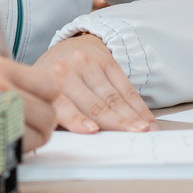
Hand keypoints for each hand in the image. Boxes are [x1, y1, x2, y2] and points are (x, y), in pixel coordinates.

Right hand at [0, 57, 58, 173]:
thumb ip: (8, 83)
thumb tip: (41, 95)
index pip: (51, 85)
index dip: (44, 100)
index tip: (33, 107)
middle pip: (49, 114)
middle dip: (37, 126)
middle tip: (17, 130)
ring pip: (38, 137)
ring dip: (26, 143)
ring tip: (1, 140)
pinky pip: (17, 157)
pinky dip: (9, 158)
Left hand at [34, 33, 155, 132]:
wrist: (69, 46)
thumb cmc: (55, 80)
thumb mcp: (46, 96)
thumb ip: (57, 119)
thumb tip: (76, 146)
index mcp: (48, 86)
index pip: (64, 106)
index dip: (77, 119)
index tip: (92, 130)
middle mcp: (67, 72)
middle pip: (94, 104)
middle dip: (116, 122)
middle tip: (132, 135)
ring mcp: (89, 65)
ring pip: (113, 97)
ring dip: (131, 116)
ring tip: (145, 130)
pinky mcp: (108, 62)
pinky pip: (126, 87)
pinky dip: (138, 106)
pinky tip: (146, 118)